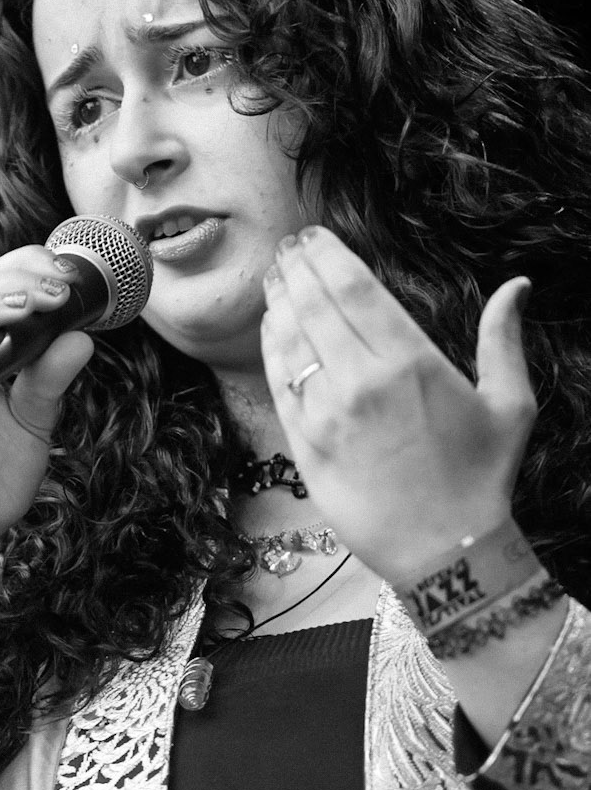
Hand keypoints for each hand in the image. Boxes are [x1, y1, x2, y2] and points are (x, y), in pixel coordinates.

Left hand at [260, 227, 536, 583]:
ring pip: (289, 340)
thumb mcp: (510, 405)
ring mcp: (326, 414)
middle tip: (288, 248)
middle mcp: (361, 381)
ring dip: (278, 301)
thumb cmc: (481, 477)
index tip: (313, 237)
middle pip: (314, 305)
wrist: (444, 552)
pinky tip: (272, 328)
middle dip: (297, 268)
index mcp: (411, 362)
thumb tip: (517, 285)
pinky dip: (271, 348)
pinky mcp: (303, 445)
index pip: (354, 288)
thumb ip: (503, 339)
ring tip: (276, 279)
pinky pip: (279, 383)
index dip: (327, 255)